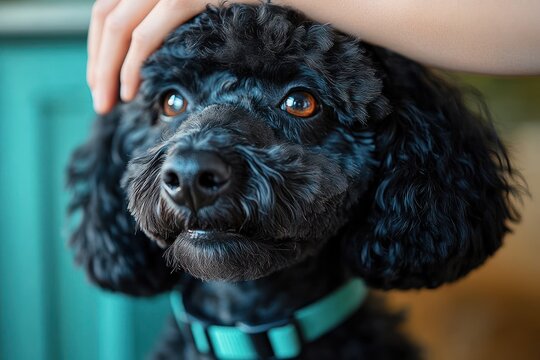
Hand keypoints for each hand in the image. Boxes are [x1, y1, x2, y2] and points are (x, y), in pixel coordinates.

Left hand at [87, 0, 254, 113]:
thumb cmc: (252, 4)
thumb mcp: (200, 5)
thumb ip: (166, 16)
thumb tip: (135, 53)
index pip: (108, 6)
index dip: (96, 44)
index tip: (98, 76)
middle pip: (107, 16)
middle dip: (97, 62)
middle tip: (99, 99)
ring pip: (119, 27)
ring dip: (108, 70)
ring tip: (109, 103)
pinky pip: (148, 35)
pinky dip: (132, 65)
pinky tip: (132, 91)